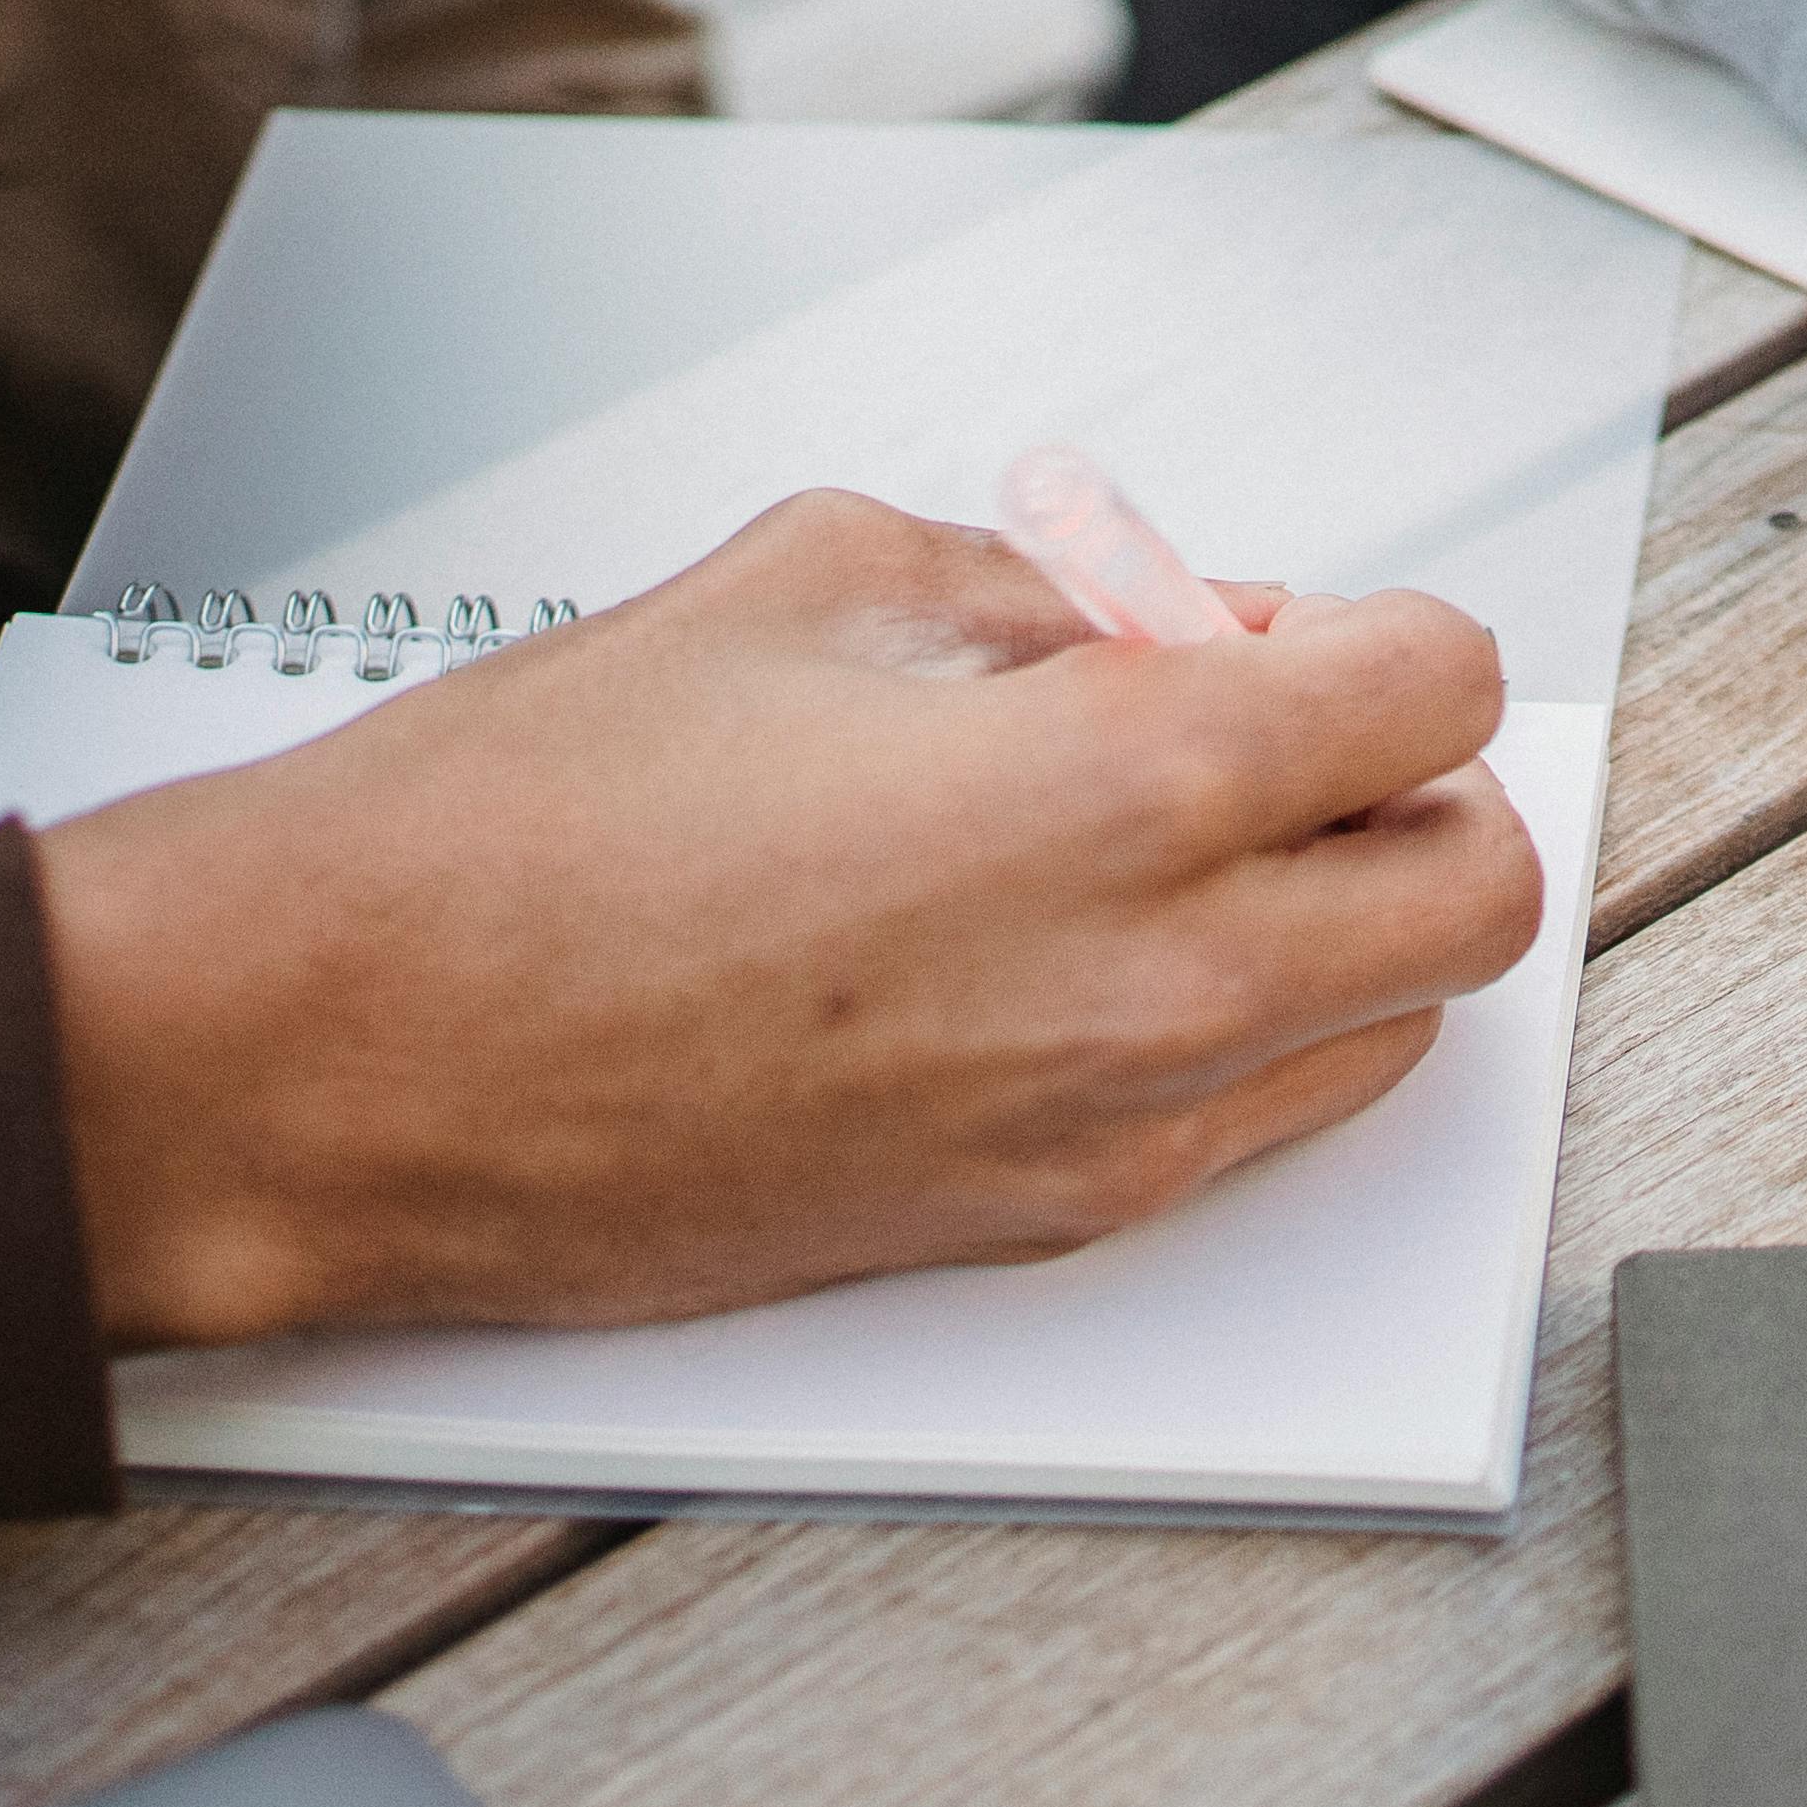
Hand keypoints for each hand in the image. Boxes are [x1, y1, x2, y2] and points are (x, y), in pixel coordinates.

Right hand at [32, 490, 1538, 1347]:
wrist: (328, 1056)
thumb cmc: (519, 825)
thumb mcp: (817, 582)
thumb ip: (1049, 592)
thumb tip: (1165, 614)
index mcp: (1128, 780)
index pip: (1437, 693)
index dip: (1373, 639)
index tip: (1290, 630)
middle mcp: (1161, 975)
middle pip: (1479, 889)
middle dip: (1414, 791)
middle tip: (1287, 737)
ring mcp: (1109, 1127)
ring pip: (1392, 1028)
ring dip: (1340, 920)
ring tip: (1177, 845)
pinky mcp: (1033, 1224)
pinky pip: (1251, 1126)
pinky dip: (1240, 1030)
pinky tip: (1085, 953)